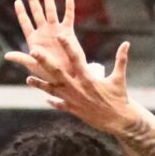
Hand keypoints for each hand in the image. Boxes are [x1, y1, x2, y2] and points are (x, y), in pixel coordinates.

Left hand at [7, 0, 86, 82]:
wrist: (67, 77)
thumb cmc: (49, 72)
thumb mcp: (34, 65)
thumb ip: (22, 58)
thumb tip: (7, 56)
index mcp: (34, 39)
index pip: (25, 23)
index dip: (21, 12)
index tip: (18, 1)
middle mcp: (44, 32)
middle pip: (37, 13)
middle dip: (32, 0)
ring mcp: (56, 31)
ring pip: (51, 11)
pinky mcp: (68, 33)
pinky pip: (68, 18)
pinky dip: (69, 8)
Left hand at [19, 36, 133, 135]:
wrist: (118, 120)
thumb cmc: (120, 98)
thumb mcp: (120, 78)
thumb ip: (121, 60)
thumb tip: (127, 43)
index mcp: (88, 78)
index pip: (76, 59)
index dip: (67, 46)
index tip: (59, 35)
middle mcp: (78, 88)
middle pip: (57, 73)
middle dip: (44, 62)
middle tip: (33, 51)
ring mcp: (74, 100)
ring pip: (53, 90)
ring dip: (40, 85)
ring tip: (28, 79)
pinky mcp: (74, 110)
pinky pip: (60, 105)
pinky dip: (53, 101)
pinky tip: (45, 98)